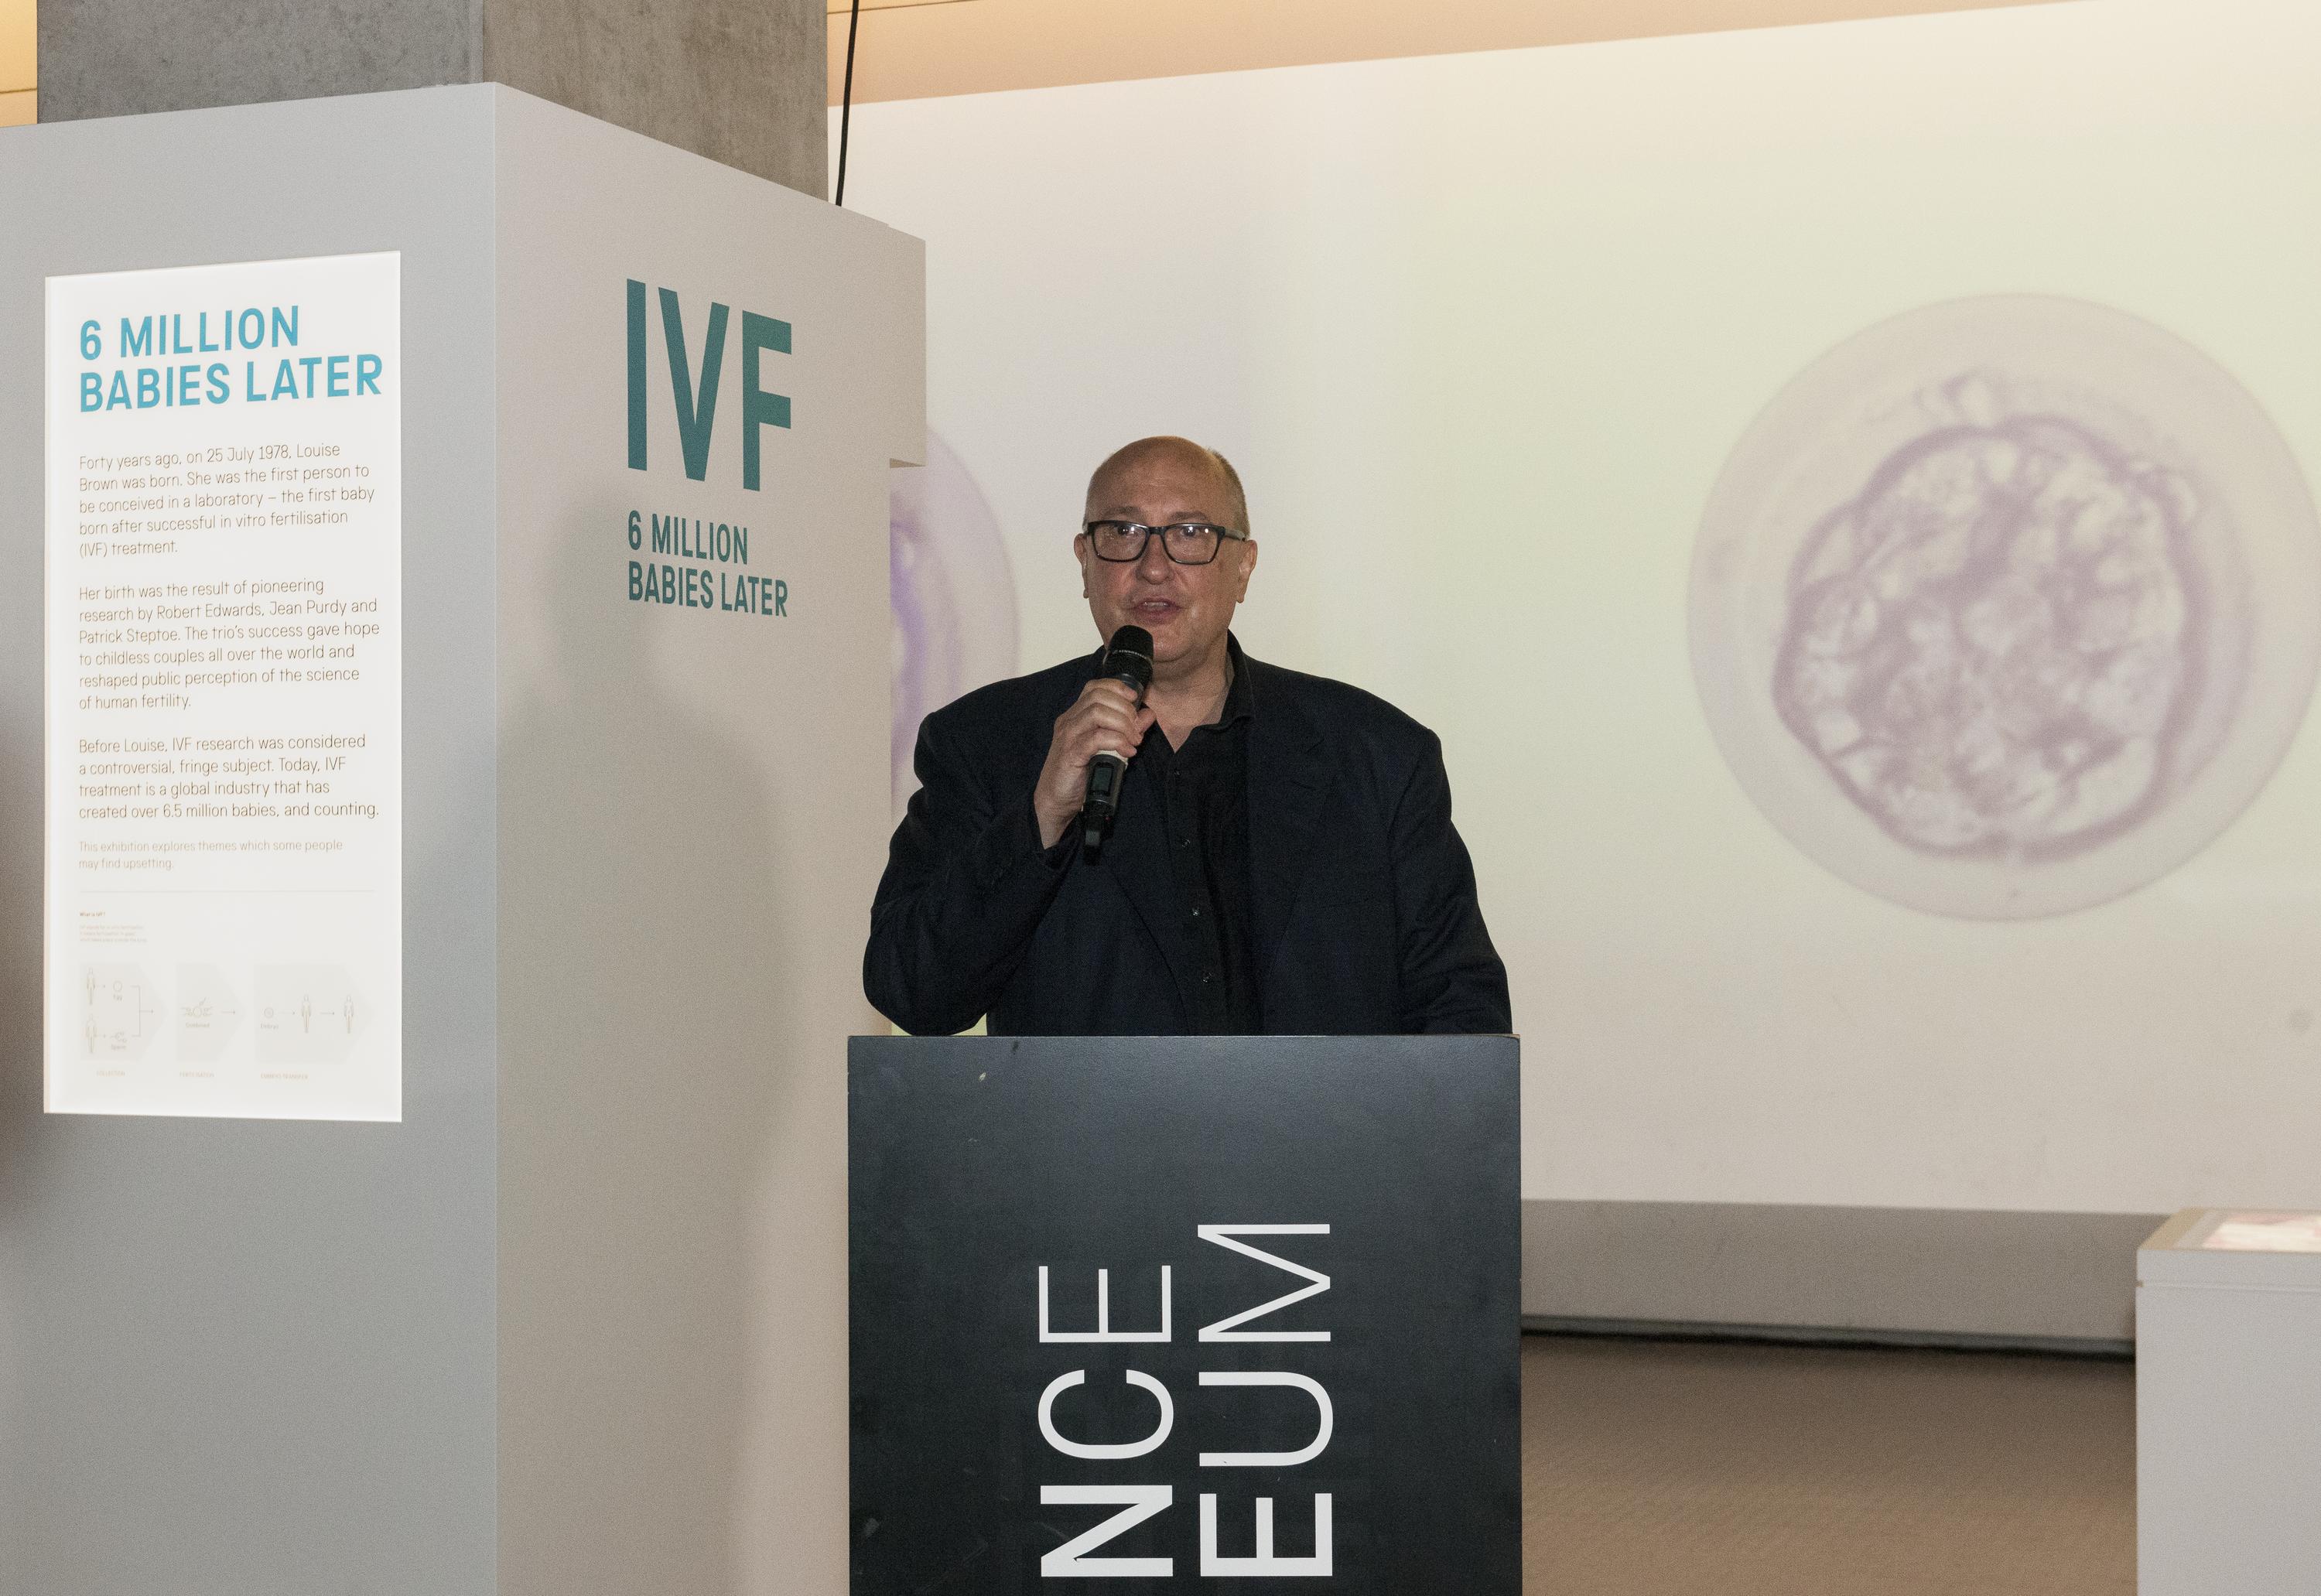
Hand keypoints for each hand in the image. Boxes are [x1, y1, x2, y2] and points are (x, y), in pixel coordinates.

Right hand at [1034, 678, 1157, 848]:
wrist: (1055, 801)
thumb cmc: (1079, 774)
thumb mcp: (1106, 747)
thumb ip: (1126, 729)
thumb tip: (1147, 715)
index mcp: (1075, 716)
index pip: (1094, 687)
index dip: (1117, 687)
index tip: (1135, 699)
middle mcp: (1069, 721)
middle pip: (1098, 696)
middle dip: (1124, 708)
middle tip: (1137, 728)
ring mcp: (1068, 736)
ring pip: (1097, 713)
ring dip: (1123, 724)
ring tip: (1134, 741)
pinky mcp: (1070, 754)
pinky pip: (1096, 738)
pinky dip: (1117, 741)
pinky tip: (1127, 752)